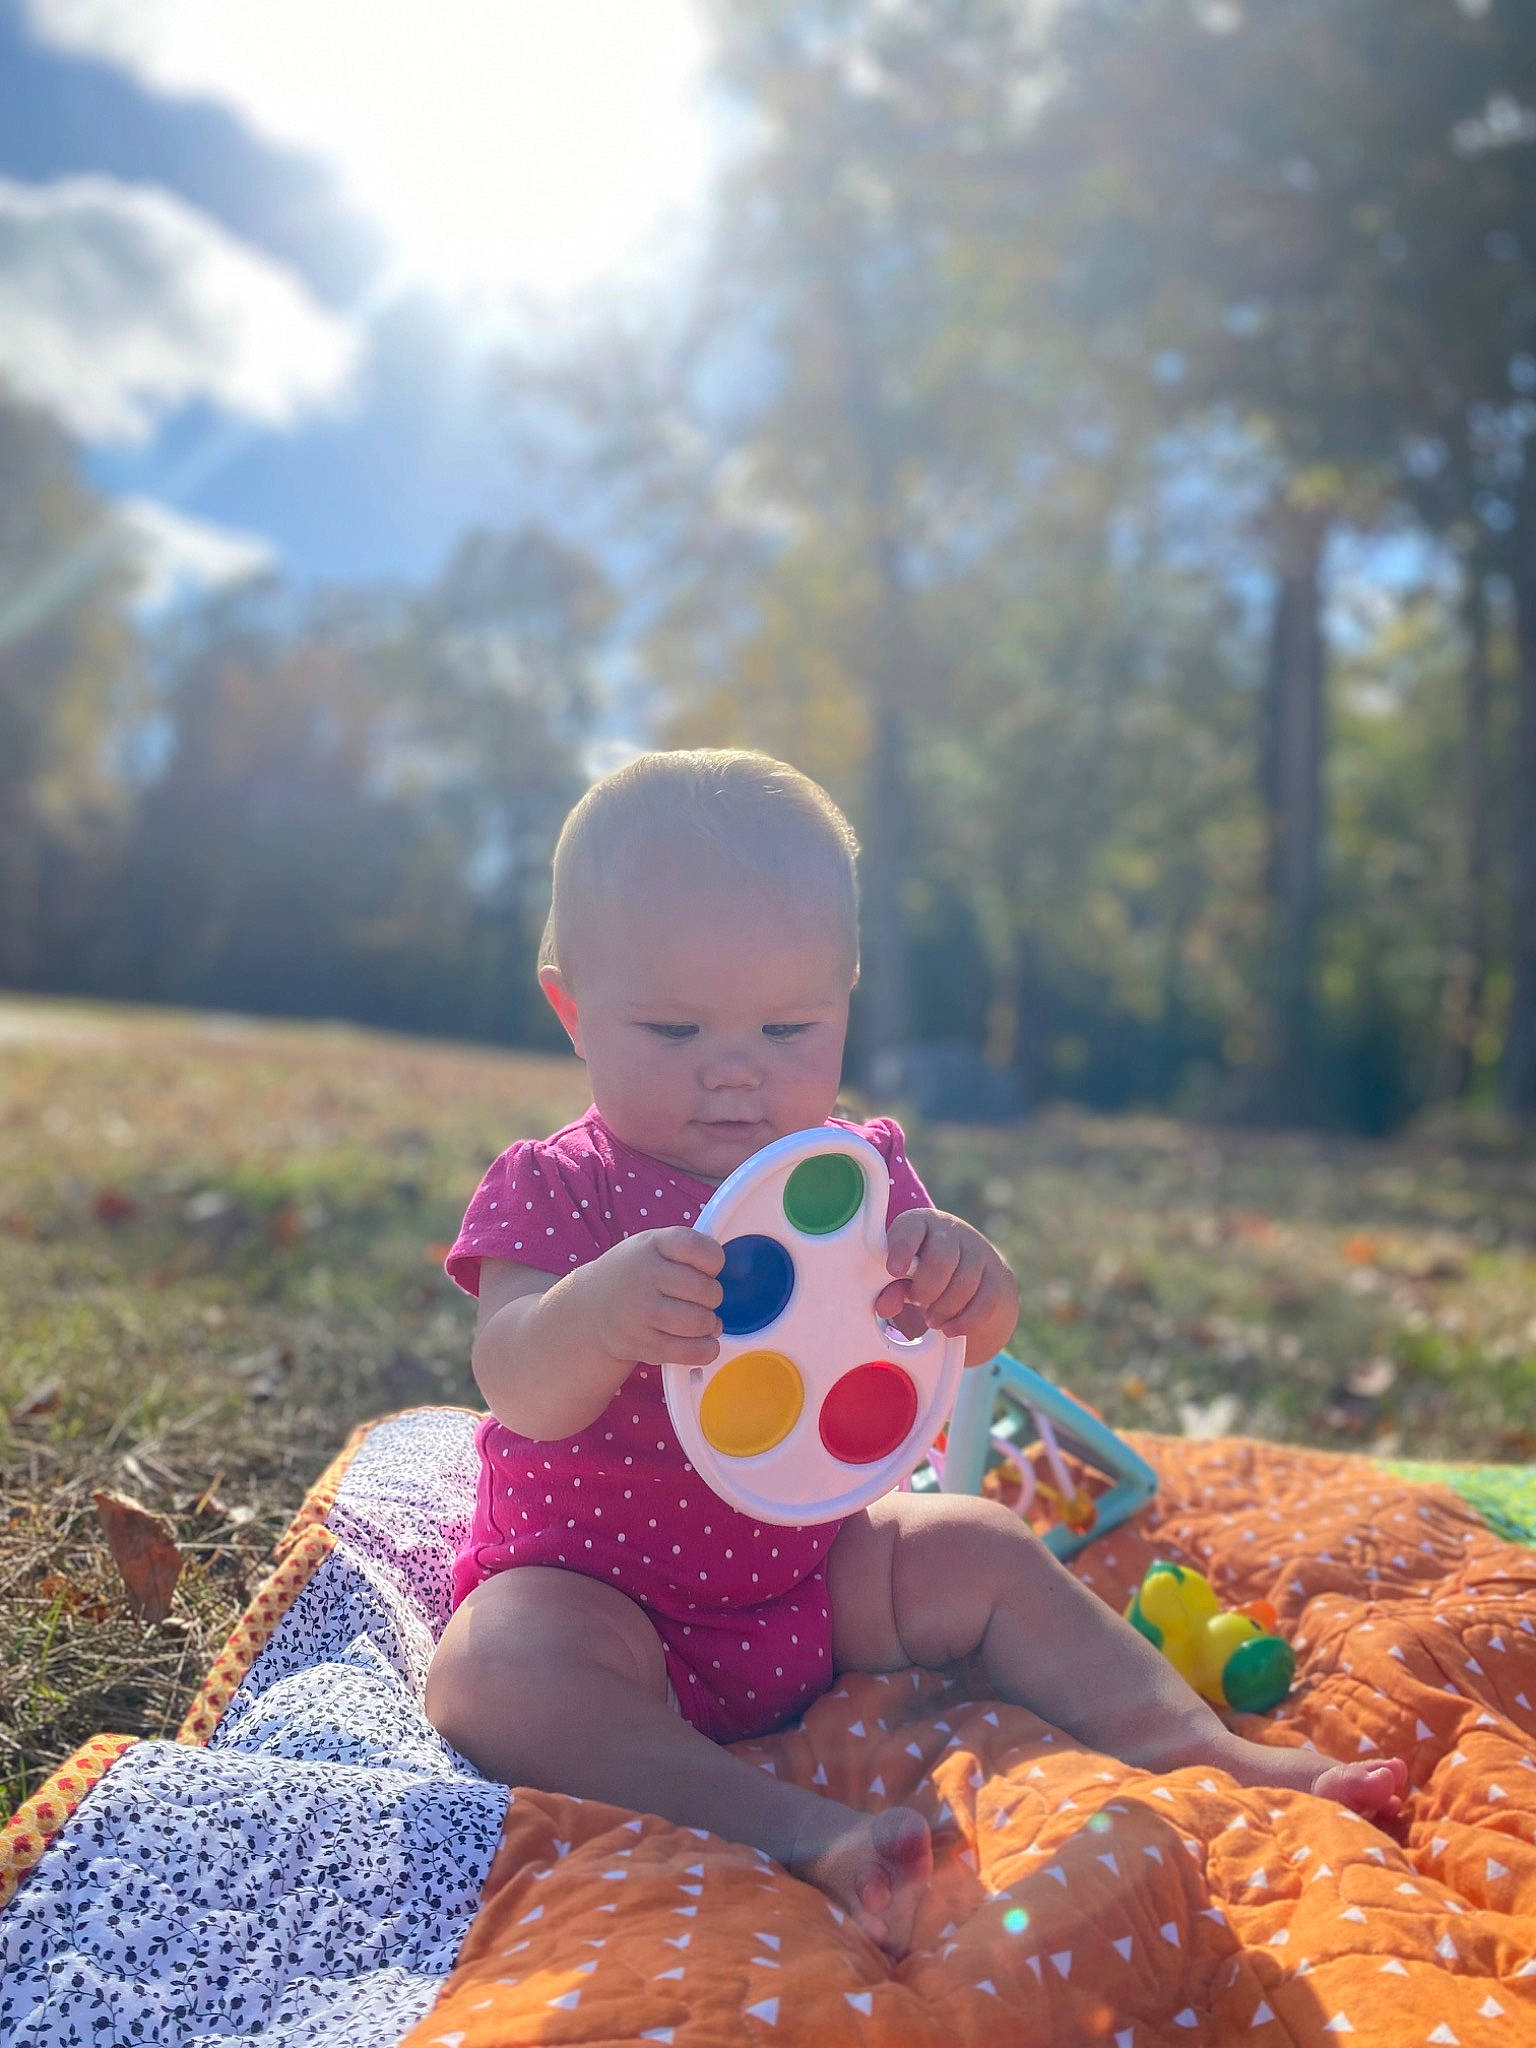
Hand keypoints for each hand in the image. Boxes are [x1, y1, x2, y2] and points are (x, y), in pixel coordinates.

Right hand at [584, 1227, 724, 1367]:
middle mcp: (644, 1276)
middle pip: (708, 1290)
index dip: (715, 1261)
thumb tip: (735, 1270)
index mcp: (651, 1244)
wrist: (590, 1310)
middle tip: (701, 1299)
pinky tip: (701, 1341)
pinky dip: (706, 1349)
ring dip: (710, 1324)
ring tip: (700, 1320)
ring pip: (702, 1322)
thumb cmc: (632, 1275)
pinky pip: (692, 1351)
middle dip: (712, 1297)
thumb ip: (686, 1250)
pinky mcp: (644, 1345)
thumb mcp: (651, 1246)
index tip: (708, 1268)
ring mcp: (642, 1312)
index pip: (702, 1250)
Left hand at [874, 1209, 1019, 1364]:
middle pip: (941, 1259)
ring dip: (944, 1309)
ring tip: (932, 1320)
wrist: (969, 1277)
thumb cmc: (923, 1273)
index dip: (903, 1249)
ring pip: (964, 1283)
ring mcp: (978, 1251)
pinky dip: (965, 1321)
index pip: (912, 1228)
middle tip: (917, 1301)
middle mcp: (951, 1231)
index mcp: (921, 1224)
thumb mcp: (903, 1277)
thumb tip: (885, 1307)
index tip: (894, 1271)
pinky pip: (985, 1301)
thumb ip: (891, 1289)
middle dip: (926, 1289)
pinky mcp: (997, 1276)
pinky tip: (951, 1329)